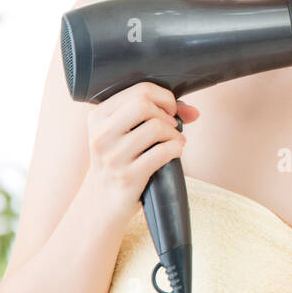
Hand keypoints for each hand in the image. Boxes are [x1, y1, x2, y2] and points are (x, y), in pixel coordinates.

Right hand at [82, 82, 201, 222]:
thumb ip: (157, 114)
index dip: (163, 96)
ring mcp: (113, 157)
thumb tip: (193, 111)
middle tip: (172, 125)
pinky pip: (162, 152)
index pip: (138, 90)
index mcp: (98, 116)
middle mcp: (101, 135)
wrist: (102, 202)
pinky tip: (175, 152)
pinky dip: (176, 148)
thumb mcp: (125, 134)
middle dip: (167, 113)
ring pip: (155, 127)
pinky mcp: (127, 177)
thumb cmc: (121, 161)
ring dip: (174, 133)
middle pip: (144, 104)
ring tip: (175, 141)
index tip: (169, 109)